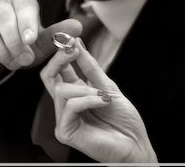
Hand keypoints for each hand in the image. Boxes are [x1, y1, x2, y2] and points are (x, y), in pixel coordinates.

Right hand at [0, 0, 81, 69]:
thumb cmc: (23, 48)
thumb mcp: (42, 45)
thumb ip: (58, 37)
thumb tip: (77, 27)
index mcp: (21, 0)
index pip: (24, 2)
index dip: (26, 21)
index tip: (30, 41)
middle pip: (1, 11)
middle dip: (12, 39)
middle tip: (22, 60)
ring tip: (9, 63)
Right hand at [40, 39, 157, 163]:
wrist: (137, 145)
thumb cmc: (125, 121)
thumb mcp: (109, 86)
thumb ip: (90, 67)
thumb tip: (76, 43)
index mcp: (75, 93)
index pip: (58, 70)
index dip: (61, 53)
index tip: (70, 38)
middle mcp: (66, 105)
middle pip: (48, 77)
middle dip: (59, 60)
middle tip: (72, 49)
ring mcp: (64, 118)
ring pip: (61, 91)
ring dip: (85, 88)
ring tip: (104, 95)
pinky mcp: (65, 131)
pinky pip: (71, 106)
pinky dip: (88, 100)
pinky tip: (103, 101)